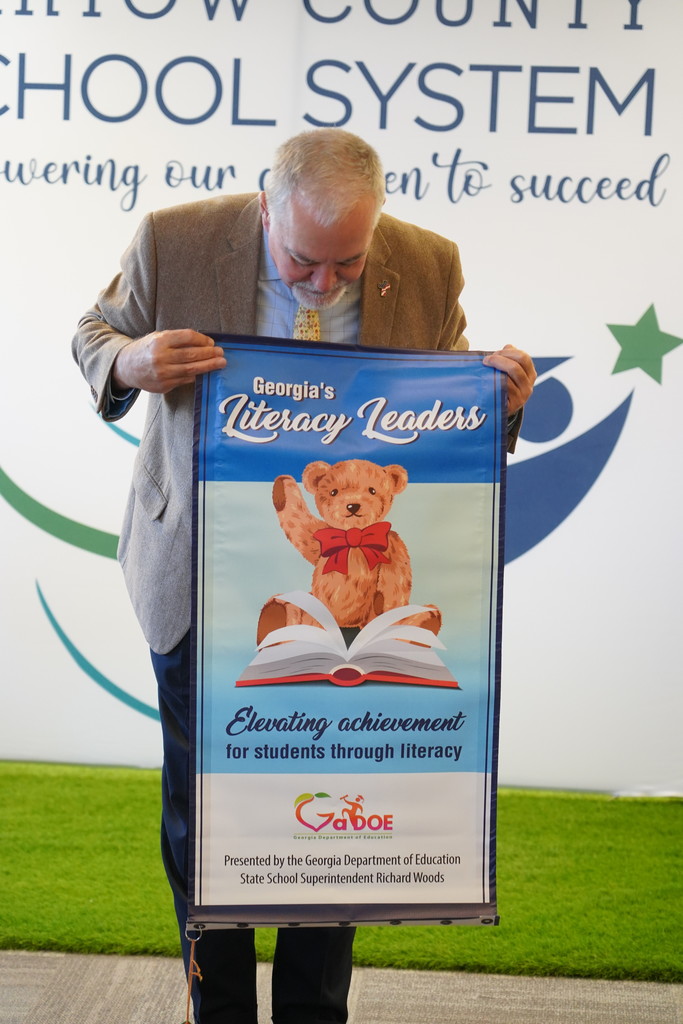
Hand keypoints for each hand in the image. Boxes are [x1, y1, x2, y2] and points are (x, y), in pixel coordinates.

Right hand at [112, 329, 226, 393]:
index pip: (187, 337)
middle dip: (210, 354)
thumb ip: (177, 339)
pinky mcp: (164, 386)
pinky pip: (185, 380)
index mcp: (160, 341)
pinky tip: (204, 372)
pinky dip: (196, 375)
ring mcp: (162, 373)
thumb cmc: (146, 350)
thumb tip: (204, 343)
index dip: (202, 339)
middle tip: (221, 353)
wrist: (126, 367)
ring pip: (191, 369)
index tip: (211, 342)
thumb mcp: (158, 338)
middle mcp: (160, 357)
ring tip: (220, 363)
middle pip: (192, 355)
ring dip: (208, 366)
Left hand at [483, 345, 535, 413]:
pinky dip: (492, 384)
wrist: (502, 408)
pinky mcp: (511, 406)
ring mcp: (521, 397)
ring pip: (507, 380)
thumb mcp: (510, 371)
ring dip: (493, 372)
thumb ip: (510, 357)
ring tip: (484, 370)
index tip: (494, 353)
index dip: (507, 352)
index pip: (523, 357)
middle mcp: (528, 385)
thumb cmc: (504, 385)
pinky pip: (500, 392)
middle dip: (498, 360)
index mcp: (530, 373)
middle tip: (486, 360)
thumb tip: (508, 346)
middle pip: (515, 367)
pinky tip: (486, 382)